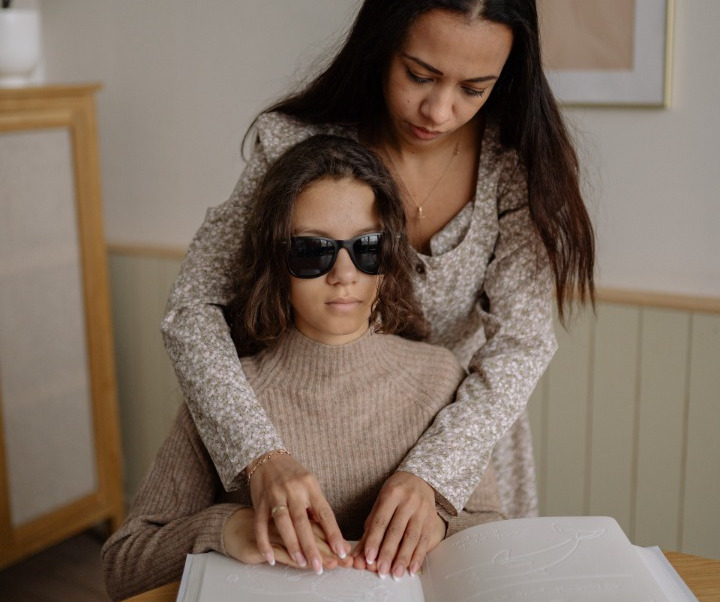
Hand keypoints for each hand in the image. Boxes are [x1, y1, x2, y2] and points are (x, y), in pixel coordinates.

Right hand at [248, 452, 349, 573]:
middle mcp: (293, 490)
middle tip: (319, 567)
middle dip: (311, 546)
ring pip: (283, 523)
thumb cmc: (292, 474)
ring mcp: (275, 495)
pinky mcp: (259, 502)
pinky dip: (265, 544)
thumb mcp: (309, 484)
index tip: (342, 552)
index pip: (324, 513)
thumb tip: (330, 534)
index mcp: (310, 486)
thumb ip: (316, 507)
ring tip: (301, 563)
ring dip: (292, 545)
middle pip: (303, 521)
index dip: (333, 533)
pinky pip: (261, 525)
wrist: (266, 457)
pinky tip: (271, 559)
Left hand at [351, 472, 445, 578]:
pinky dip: (418, 556)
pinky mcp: (431, 519)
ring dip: (403, 558)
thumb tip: (359, 552)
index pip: (381, 521)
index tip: (369, 558)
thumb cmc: (395, 492)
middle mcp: (408, 501)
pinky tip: (412, 569)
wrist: (420, 478)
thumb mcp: (380, 502)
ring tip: (396, 574)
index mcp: (392, 494)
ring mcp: (421, 510)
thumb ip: (370, 526)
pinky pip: (424, 540)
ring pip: (412, 537)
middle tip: (381, 571)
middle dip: (388, 553)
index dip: (374, 540)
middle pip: (397, 531)